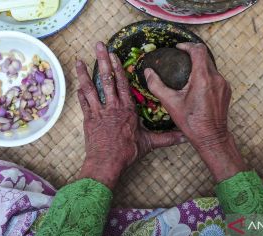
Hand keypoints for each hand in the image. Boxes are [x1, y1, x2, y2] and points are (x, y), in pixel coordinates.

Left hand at [76, 42, 184, 188]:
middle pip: (106, 79)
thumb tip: (184, 138)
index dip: (118, 68)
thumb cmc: (127, 152)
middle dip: (102, 61)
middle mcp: (112, 106)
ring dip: (84, 73)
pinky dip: (80, 93)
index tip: (113, 55)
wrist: (106, 162)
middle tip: (98, 45)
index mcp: (127, 109)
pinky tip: (78, 86)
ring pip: (90, 88)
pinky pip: (83, 103)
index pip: (123, 83)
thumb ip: (166, 138)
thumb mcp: (149, 143)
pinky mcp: (89, 119)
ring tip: (79, 61)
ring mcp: (99, 112)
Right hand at [145, 42, 246, 181]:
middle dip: (193, 54)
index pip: (198, 50)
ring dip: (199, 65)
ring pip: (211, 66)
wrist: (211, 137)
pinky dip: (206, 75)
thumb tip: (148, 72)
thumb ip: (157, 85)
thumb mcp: (170, 103)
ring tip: (187, 71)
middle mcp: (216, 78)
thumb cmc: (191, 122)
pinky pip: (216, 76)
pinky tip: (197, 85)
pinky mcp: (226, 90)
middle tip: (180, 57)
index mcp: (202, 78)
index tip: (179, 48)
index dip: (188, 45)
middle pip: (205, 56)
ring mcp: (223, 84)